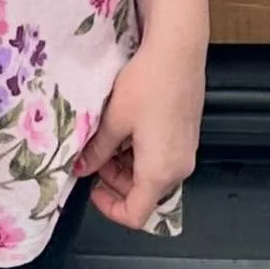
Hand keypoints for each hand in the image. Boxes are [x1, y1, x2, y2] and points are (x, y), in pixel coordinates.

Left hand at [74, 36, 205, 229]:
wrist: (177, 53)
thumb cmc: (147, 84)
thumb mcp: (113, 120)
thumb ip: (97, 151)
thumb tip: (82, 167)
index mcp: (159, 173)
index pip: (135, 215)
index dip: (109, 208)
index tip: (91, 187)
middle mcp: (178, 169)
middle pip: (144, 195)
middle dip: (115, 182)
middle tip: (94, 156)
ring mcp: (186, 153)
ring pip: (153, 176)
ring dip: (127, 166)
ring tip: (107, 137)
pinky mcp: (187, 137)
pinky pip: (163, 159)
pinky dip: (141, 154)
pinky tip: (126, 128)